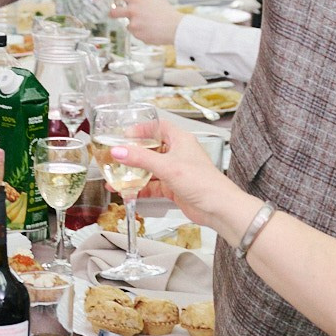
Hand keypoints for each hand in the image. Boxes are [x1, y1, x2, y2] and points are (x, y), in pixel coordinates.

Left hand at [101, 0, 182, 44]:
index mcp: (137, 0)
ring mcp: (134, 25)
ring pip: (128, 25)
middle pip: (113, 13)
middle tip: (114, 13)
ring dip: (135, 25)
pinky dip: (141, 33)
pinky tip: (151, 31)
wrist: (175, 28)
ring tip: (149, 25)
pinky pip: (136, 34)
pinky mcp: (137, 36)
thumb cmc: (168, 13)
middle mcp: (132, 12)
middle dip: (112, 13)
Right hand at [108, 119, 243, 234]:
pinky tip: (128, 192)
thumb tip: (119, 151)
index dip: (142, 129)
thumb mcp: (167, 166)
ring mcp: (176, 171)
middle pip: (151, 149)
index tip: (125, 134)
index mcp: (181, 140)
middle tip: (117, 157)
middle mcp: (179, 153)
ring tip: (116, 178)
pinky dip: (141, 188)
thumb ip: (140, 158)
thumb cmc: (204, 182)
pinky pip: (153, 185)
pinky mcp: (174, 188)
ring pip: (150, 169)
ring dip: (134, 174)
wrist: (219, 208)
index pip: (158, 127)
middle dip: (133, 154)